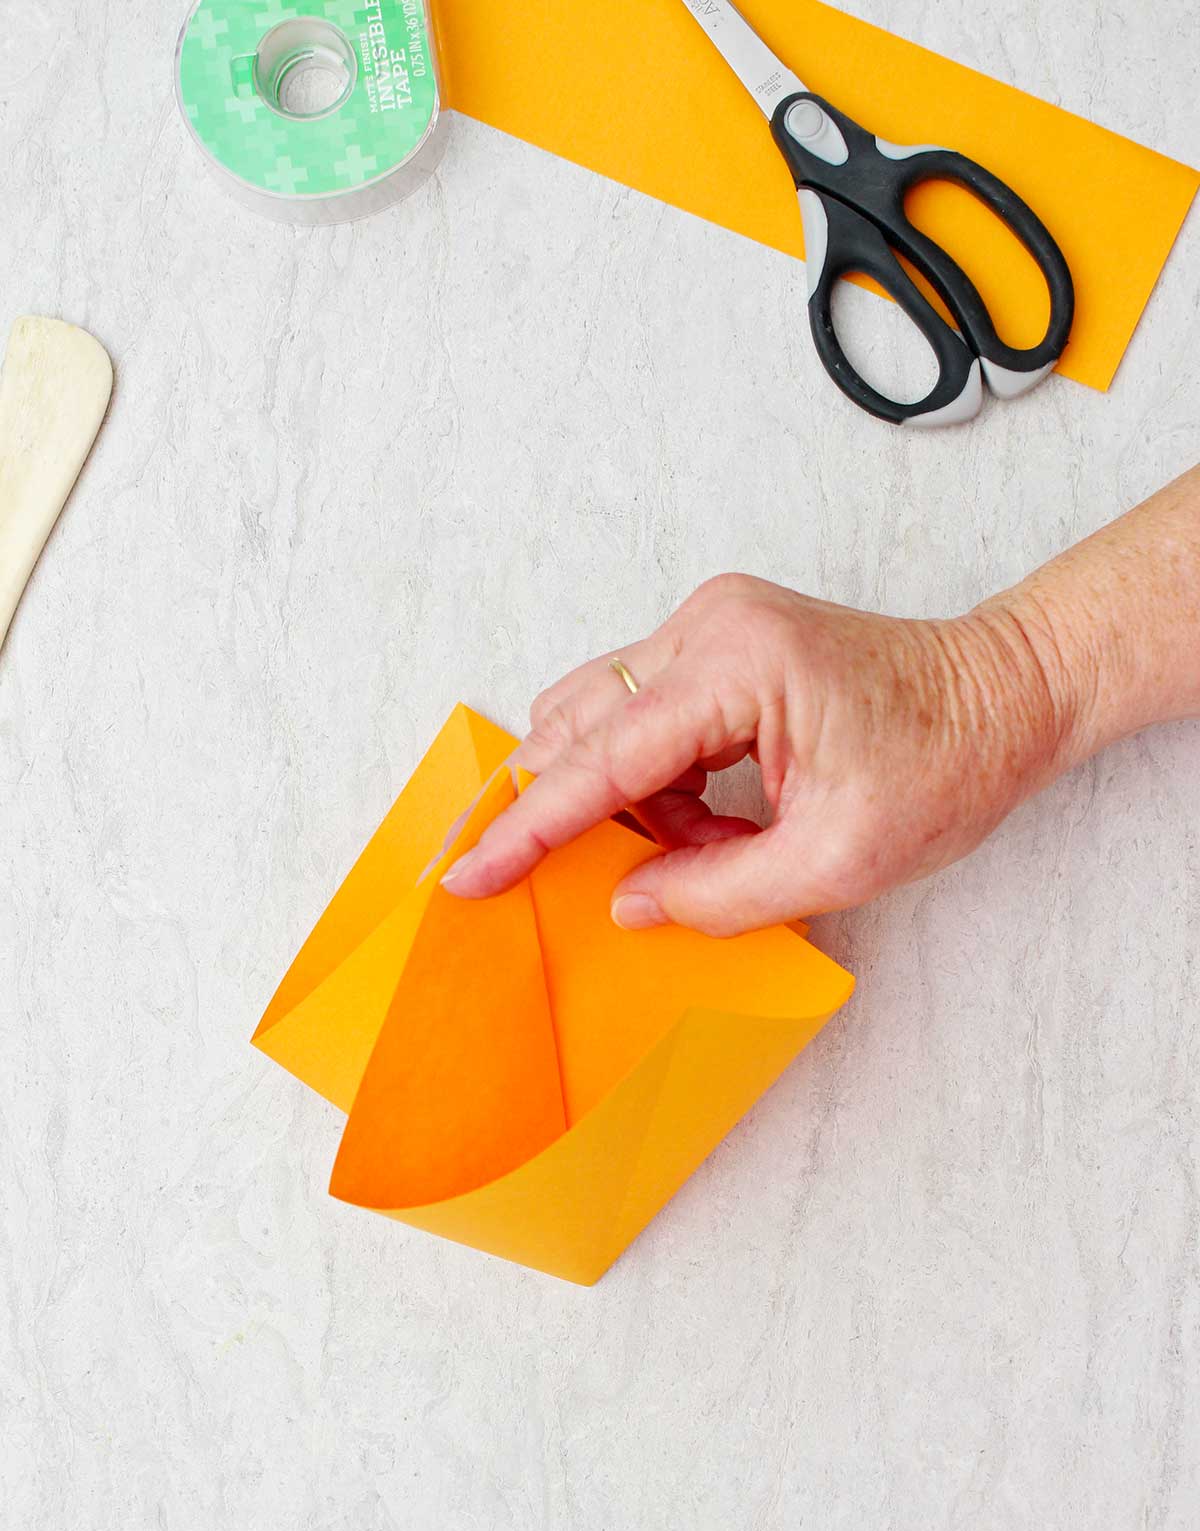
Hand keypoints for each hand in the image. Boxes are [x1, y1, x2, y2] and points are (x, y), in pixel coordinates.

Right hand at [440, 573, 1070, 935]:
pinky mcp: (718, 642)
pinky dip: (654, 784)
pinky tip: (710, 825)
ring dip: (623, 803)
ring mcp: (711, 627)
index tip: (468, 873)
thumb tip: (626, 902)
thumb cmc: (946, 761)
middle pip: (579, 724)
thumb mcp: (838, 860)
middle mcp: (710, 627)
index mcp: (739, 665)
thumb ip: (718, 891)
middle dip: (561, 811)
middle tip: (534, 877)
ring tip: (699, 854)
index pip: (601, 757)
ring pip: (604, 722)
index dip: (528, 827)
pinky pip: (643, 718)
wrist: (1005, 695)